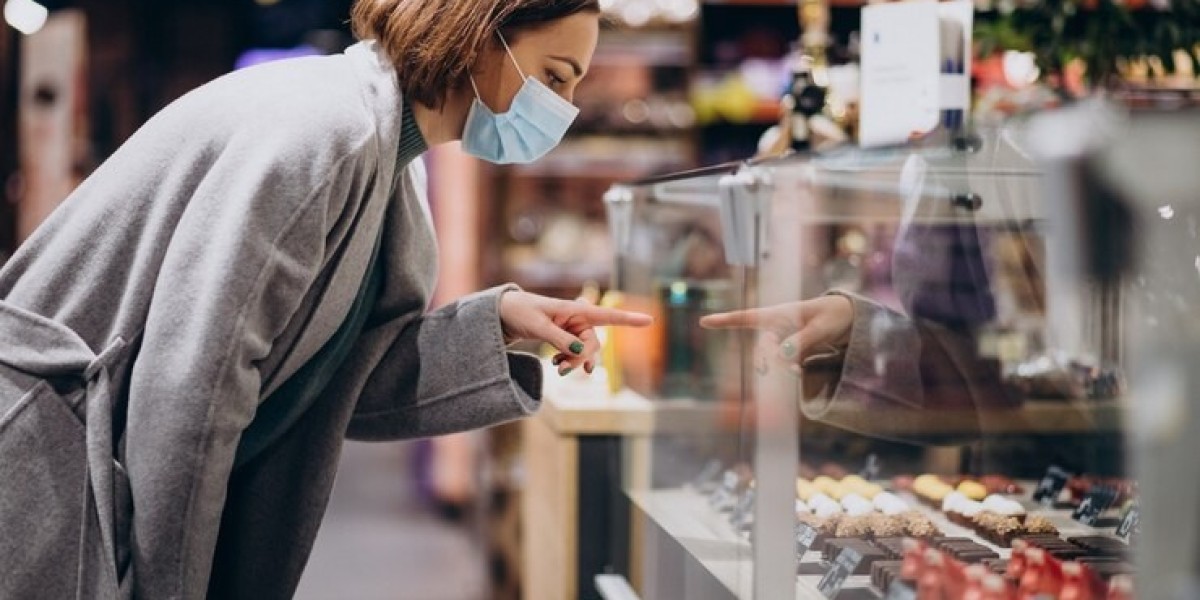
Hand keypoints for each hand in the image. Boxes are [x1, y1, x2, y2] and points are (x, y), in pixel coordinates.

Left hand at [499, 290, 652, 375]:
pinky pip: (575, 352)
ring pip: (585, 351)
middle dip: (581, 358)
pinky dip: (568, 360)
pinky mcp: (565, 337)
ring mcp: (572, 328)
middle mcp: (577, 318)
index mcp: (574, 309)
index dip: (628, 320)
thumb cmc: (520, 312)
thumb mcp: (538, 326)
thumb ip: (560, 339)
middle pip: (593, 343)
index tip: (649, 321)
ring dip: (574, 362)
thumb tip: (581, 352)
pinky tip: (557, 364)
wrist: (503, 313)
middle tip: (561, 370)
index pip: (606, 315)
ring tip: (558, 369)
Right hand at [699, 295, 853, 372]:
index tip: (704, 322)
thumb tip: (782, 355)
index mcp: (780, 313)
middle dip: (768, 359)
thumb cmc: (835, 315)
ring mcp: (785, 338)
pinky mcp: (794, 349)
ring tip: (798, 373)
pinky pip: (785, 362)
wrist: (850, 318)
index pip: (748, 317)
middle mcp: (778, 326)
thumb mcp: (821, 327)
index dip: (725, 320)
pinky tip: (801, 372)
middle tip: (790, 369)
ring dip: (782, 367)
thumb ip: (802, 340)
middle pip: (762, 346)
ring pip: (773, 357)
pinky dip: (790, 369)